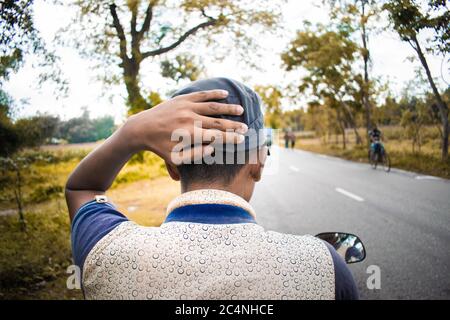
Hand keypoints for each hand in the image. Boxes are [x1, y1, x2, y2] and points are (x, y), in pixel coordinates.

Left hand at [121, 90, 247, 163]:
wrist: (141, 129)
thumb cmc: (159, 147)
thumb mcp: (175, 158)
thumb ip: (195, 155)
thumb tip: (213, 148)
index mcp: (189, 135)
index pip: (216, 136)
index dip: (231, 137)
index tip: (242, 139)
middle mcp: (189, 119)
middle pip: (217, 121)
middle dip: (234, 124)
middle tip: (246, 127)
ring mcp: (186, 107)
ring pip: (212, 106)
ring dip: (227, 108)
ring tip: (240, 110)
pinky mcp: (181, 99)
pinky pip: (201, 95)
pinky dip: (214, 94)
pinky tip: (225, 94)